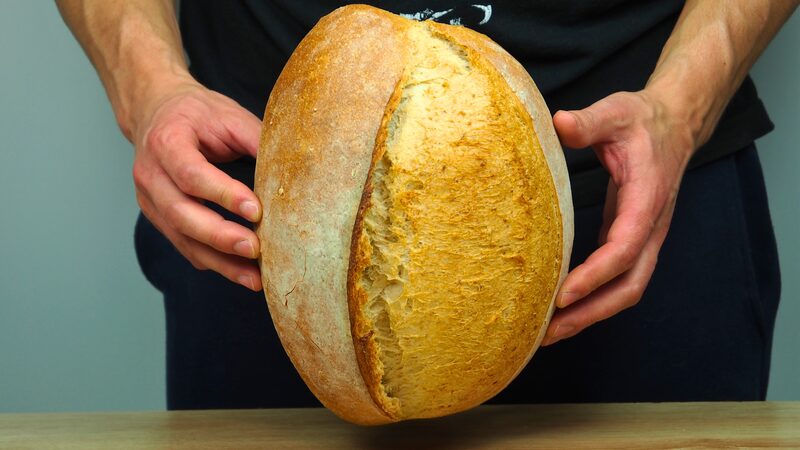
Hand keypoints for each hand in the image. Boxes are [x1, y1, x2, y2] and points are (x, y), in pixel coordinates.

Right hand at [131, 79, 263, 290]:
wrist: (156, 112)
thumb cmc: (197, 113)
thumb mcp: (228, 115)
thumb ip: (256, 139)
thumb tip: (293, 167)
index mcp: (167, 142)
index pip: (192, 174)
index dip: (223, 194)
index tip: (256, 210)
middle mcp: (151, 174)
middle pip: (181, 213)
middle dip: (220, 236)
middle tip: (255, 249)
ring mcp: (149, 199)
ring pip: (182, 238)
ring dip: (220, 261)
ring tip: (254, 278)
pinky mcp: (158, 217)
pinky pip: (184, 246)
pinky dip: (212, 261)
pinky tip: (240, 273)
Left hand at [542, 91, 695, 344]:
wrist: (674, 124)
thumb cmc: (643, 121)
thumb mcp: (616, 112)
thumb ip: (589, 122)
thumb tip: (560, 122)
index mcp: (648, 199)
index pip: (624, 248)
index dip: (595, 275)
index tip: (562, 295)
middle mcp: (650, 227)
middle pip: (629, 286)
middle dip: (591, 313)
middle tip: (550, 334)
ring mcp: (644, 238)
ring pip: (625, 289)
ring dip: (590, 314)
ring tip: (550, 333)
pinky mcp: (630, 239)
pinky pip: (615, 279)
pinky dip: (592, 299)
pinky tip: (561, 307)